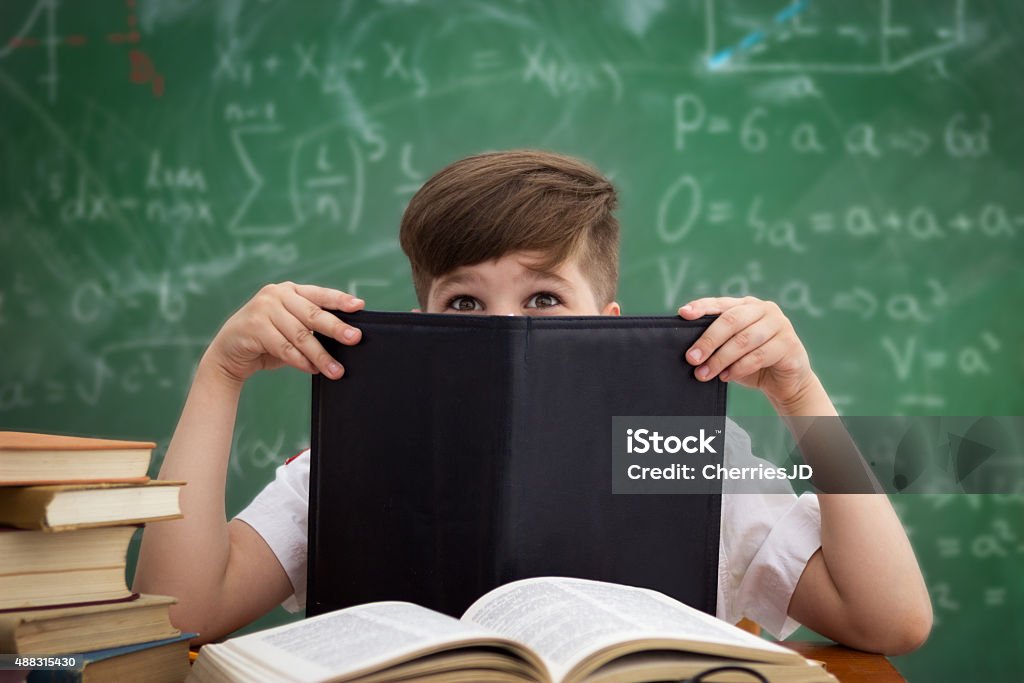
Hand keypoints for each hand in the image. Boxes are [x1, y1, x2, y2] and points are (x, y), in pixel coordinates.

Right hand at [205, 282, 364, 384]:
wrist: (229, 353)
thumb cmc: (267, 341)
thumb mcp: (291, 329)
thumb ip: (311, 328)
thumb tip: (346, 338)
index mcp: (291, 290)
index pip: (320, 294)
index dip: (340, 300)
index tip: (360, 306)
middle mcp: (277, 294)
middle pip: (313, 314)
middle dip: (337, 328)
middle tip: (355, 339)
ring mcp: (263, 308)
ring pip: (300, 335)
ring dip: (321, 355)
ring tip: (336, 370)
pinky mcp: (254, 326)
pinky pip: (284, 347)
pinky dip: (300, 360)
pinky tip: (313, 369)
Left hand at [678, 296, 813, 406]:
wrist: (785, 381)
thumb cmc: (753, 362)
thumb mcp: (732, 348)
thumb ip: (717, 342)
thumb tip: (690, 351)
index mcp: (747, 305)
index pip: (721, 303)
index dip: (701, 307)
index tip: (683, 314)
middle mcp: (764, 309)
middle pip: (731, 320)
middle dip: (708, 341)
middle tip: (692, 358)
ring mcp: (780, 325)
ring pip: (744, 340)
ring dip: (721, 359)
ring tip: (705, 373)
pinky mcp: (789, 344)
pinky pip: (759, 356)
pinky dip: (739, 368)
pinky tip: (726, 376)